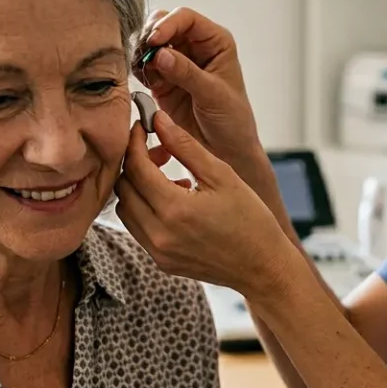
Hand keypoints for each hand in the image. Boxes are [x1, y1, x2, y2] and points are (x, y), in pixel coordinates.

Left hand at [115, 109, 301, 296]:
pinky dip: (146, 209)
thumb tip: (159, 120)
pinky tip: (175, 201)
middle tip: (160, 152)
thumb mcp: (222, 175)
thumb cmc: (250, 219)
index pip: (136, 166)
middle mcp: (159, 233)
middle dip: (135, 163)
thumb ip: (185, 146)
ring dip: (138, 187)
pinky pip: (138, 228)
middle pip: (123, 187)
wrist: (263, 267)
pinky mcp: (161, 261)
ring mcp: (158, 251)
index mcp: (175, 209)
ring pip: (125, 209)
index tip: (141, 128)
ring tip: (170, 177)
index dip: (134, 142)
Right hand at [134, 8, 262, 170]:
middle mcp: (195, 47)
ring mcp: (177, 62)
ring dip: (141, 53)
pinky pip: (143, 65)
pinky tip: (143, 81)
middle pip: (163, 24)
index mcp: (215, 42)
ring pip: (149, 43)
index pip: (186, 18)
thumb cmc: (232, 121)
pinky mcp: (163, 79)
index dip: (167, 24)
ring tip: (143, 71)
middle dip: (150, 37)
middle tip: (144, 57)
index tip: (154, 41)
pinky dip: (138, 69)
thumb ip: (187, 73)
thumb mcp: (213, 95)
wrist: (226, 151)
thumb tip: (160, 54)